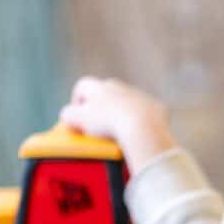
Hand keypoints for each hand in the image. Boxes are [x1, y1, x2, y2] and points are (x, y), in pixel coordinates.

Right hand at [59, 76, 176, 174]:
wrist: (142, 127)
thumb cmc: (108, 123)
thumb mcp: (79, 120)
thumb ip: (69, 116)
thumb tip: (67, 116)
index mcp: (99, 87)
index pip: (82, 87)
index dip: (77, 101)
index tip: (77, 115)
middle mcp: (119, 87)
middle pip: (106, 94)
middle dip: (102, 108)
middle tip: (98, 127)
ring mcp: (139, 95)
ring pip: (128, 104)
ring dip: (123, 116)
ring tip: (121, 134)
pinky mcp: (156, 107)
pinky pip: (148, 115)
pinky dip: (143, 124)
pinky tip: (141, 136)